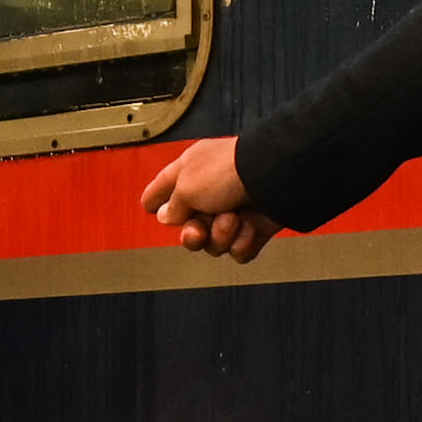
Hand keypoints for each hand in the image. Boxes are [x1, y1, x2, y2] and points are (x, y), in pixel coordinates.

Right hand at [140, 136, 277, 264]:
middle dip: (192, 235)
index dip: (155, 197)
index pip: (165, 186)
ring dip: (220, 236)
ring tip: (232, 219)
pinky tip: (248, 227)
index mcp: (192, 171)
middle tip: (197, 231)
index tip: (147, 205)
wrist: (274, 178)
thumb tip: (166, 216)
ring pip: (214, 243)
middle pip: (190, 227)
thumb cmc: (229, 171)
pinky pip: (239, 250)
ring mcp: (235, 210)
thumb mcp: (186, 186)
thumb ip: (173, 205)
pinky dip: (242, 243)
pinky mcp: (256, 227)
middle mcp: (212, 191)